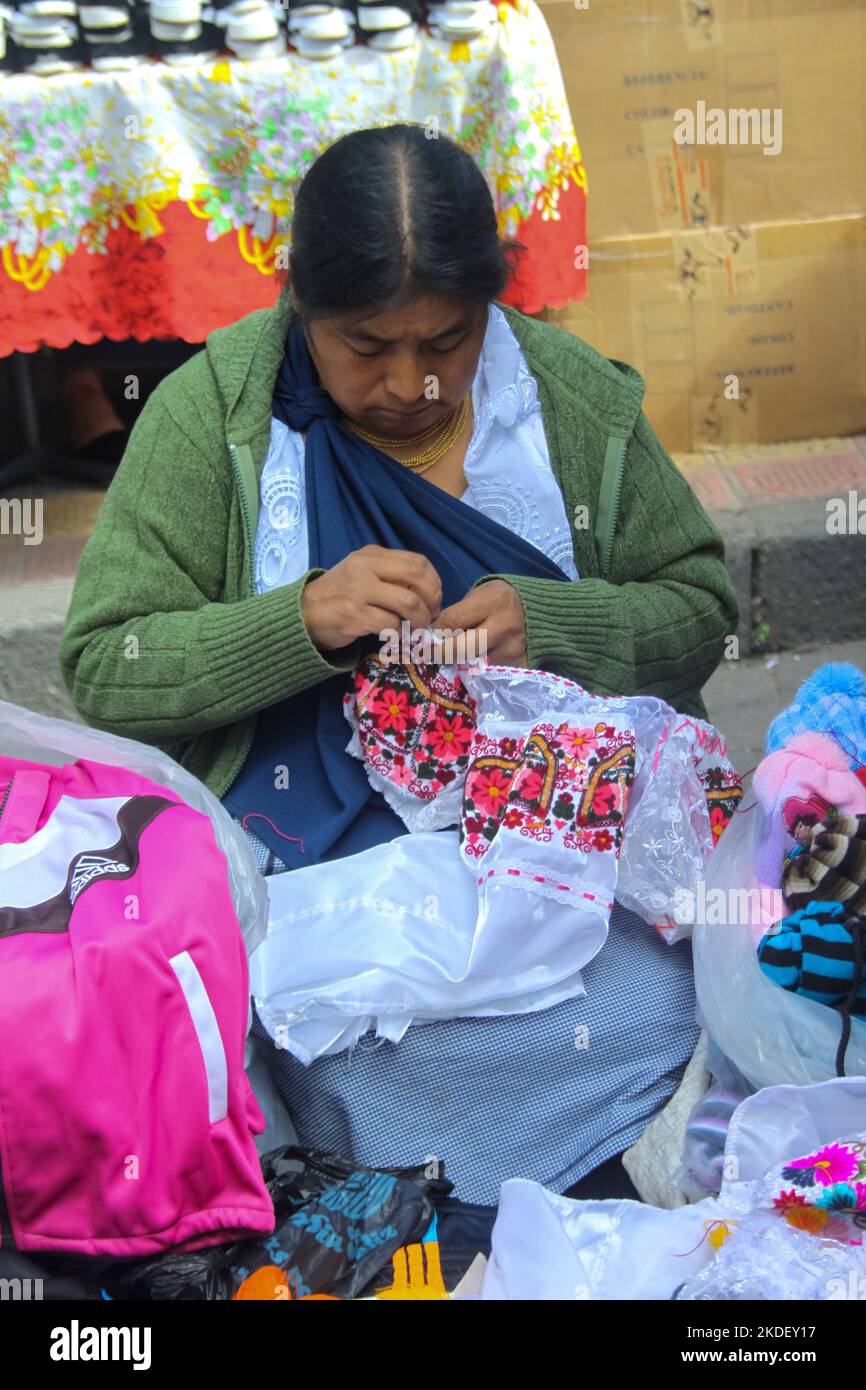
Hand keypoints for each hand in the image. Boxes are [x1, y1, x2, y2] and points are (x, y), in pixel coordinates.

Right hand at [300, 545, 441, 652]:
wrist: (302, 615)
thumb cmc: (337, 596)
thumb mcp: (362, 574)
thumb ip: (390, 576)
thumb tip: (426, 593)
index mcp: (371, 554)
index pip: (417, 561)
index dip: (434, 583)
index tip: (433, 600)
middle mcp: (365, 567)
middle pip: (418, 576)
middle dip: (432, 600)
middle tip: (429, 616)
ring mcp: (358, 590)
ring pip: (409, 602)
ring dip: (420, 620)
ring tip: (416, 630)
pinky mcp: (353, 615)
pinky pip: (391, 623)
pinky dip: (401, 634)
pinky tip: (398, 638)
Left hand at [437, 579, 527, 666]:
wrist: (533, 612)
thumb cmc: (497, 602)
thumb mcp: (478, 596)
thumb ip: (456, 613)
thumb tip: (428, 634)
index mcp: (492, 602)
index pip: (452, 620)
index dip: (433, 631)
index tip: (422, 638)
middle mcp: (504, 627)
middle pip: (461, 648)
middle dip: (440, 652)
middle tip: (428, 654)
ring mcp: (511, 650)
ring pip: (471, 665)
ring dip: (456, 664)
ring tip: (450, 659)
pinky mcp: (517, 667)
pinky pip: (487, 675)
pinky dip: (475, 673)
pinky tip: (470, 666)